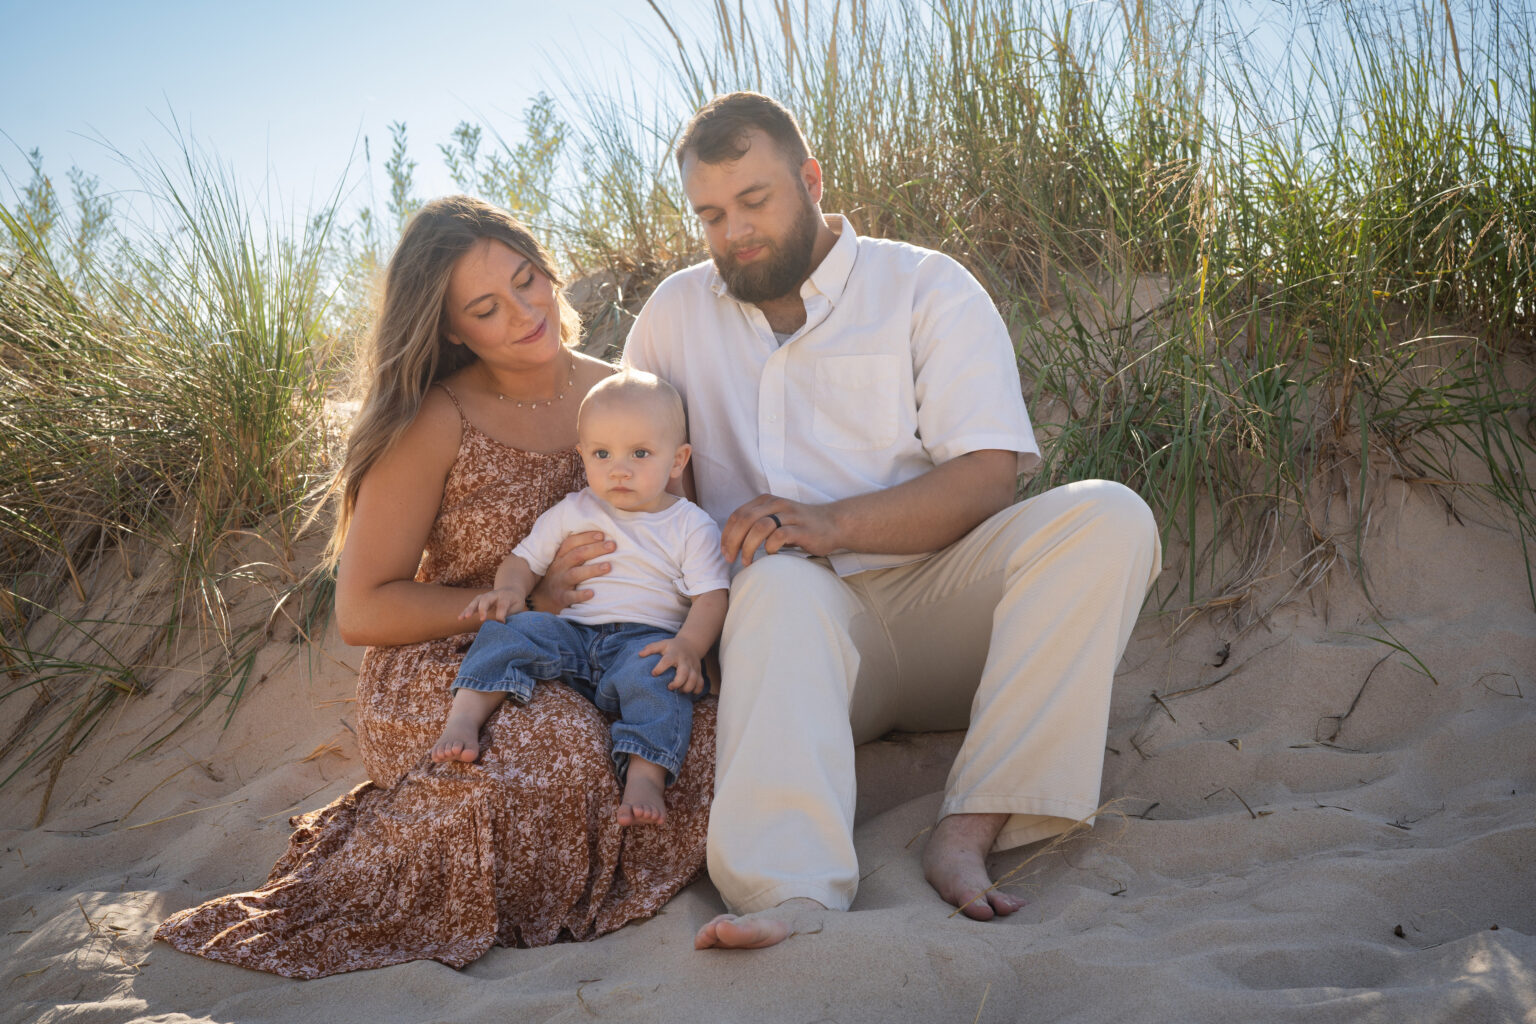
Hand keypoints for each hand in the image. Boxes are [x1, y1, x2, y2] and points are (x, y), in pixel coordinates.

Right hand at [459, 587, 524, 622]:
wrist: (510, 590)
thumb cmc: (514, 601)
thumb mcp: (517, 607)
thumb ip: (510, 614)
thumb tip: (501, 624)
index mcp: (506, 596)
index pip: (502, 605)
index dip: (501, 615)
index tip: (502, 623)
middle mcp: (494, 594)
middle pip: (486, 599)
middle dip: (483, 609)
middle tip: (482, 619)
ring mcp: (485, 596)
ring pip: (476, 601)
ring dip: (470, 609)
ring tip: (464, 618)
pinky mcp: (479, 600)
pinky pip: (471, 605)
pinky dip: (465, 611)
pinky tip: (460, 618)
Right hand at [529, 530, 613, 612]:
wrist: (542, 599)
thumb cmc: (560, 576)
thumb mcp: (563, 561)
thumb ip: (578, 551)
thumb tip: (602, 538)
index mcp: (560, 556)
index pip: (571, 542)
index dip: (586, 537)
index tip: (602, 534)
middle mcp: (559, 567)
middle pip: (577, 555)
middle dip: (595, 549)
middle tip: (612, 545)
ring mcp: (560, 583)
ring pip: (575, 574)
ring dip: (592, 569)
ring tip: (608, 566)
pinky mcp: (562, 598)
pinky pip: (571, 596)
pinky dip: (581, 595)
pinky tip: (592, 593)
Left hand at [640, 636, 706, 694]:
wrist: (691, 644)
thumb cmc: (672, 647)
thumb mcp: (662, 644)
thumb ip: (650, 648)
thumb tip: (639, 655)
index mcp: (674, 654)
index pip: (667, 660)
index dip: (660, 668)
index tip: (653, 674)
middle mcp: (685, 661)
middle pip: (684, 673)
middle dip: (677, 682)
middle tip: (669, 687)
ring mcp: (693, 667)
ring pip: (694, 680)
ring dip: (686, 688)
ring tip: (678, 691)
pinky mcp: (699, 672)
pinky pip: (700, 683)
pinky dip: (697, 690)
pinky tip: (690, 692)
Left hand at [720, 494, 839, 566]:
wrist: (834, 524)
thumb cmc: (800, 526)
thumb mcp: (776, 520)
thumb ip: (757, 525)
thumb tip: (732, 543)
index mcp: (767, 501)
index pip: (738, 514)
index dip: (727, 534)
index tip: (725, 552)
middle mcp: (777, 504)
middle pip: (745, 519)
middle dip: (733, 541)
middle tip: (730, 559)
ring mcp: (790, 516)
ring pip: (760, 527)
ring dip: (748, 546)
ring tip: (747, 561)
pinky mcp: (802, 529)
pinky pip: (779, 536)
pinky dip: (770, 547)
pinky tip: (770, 555)